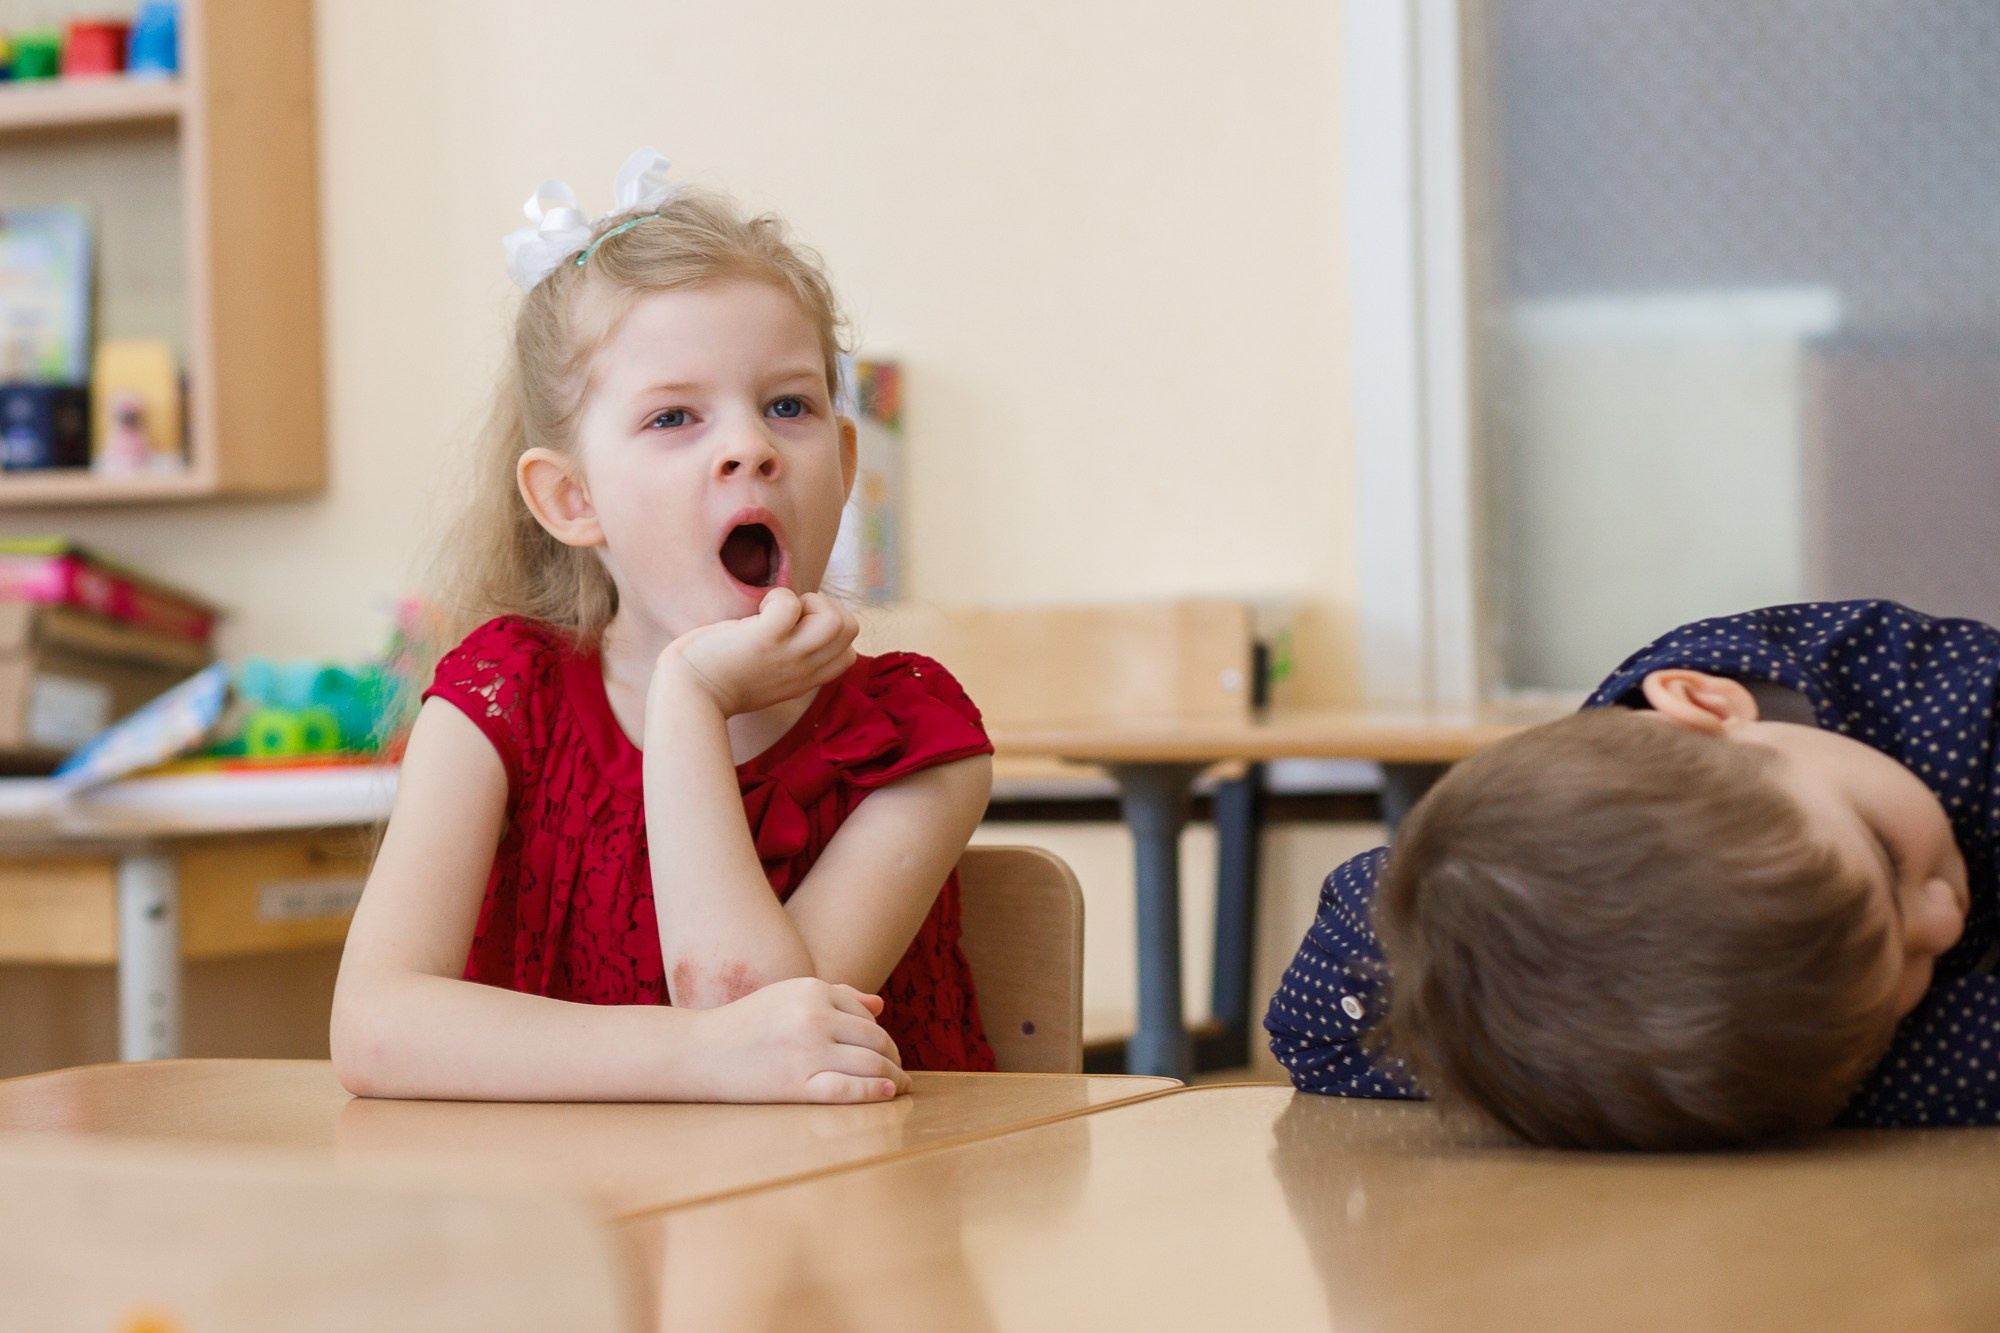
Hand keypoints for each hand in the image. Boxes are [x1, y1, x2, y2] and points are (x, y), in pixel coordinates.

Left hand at [657, 588, 858, 716]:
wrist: (687, 694)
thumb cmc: (717, 680)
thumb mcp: (767, 677)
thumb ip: (787, 660)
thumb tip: (793, 623)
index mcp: (806, 678)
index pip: (850, 654)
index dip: (829, 632)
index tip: (796, 631)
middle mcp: (804, 669)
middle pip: (851, 629)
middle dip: (825, 608)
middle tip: (789, 616)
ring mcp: (787, 655)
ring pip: (838, 621)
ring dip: (810, 602)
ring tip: (779, 611)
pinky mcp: (763, 640)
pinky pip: (790, 605)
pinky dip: (776, 597)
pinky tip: (756, 611)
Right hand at [700, 975, 910, 1103]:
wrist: (700, 1051)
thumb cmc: (746, 1023)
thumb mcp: (788, 996)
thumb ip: (836, 996)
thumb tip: (880, 1005)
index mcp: (812, 989)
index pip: (865, 1014)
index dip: (880, 1034)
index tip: (886, 1050)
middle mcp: (813, 1016)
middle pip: (874, 1038)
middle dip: (892, 1056)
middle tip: (899, 1070)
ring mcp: (807, 1051)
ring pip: (869, 1063)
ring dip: (892, 1076)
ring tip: (898, 1085)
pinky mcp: (797, 1084)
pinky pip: (849, 1089)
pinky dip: (874, 1091)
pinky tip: (888, 1092)